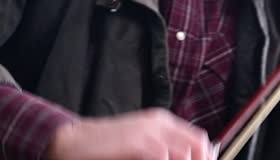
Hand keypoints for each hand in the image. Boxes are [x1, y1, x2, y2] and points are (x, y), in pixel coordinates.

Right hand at [46, 108, 213, 159]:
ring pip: (185, 155)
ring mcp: (150, 131)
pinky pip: (164, 158)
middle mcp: (160, 123)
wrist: (73, 141)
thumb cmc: (104, 148)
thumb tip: (186, 158)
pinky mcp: (139, 142)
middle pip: (199, 146)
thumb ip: (162, 150)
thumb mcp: (139, 146)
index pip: (200, 140)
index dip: (206, 158)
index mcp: (162, 122)